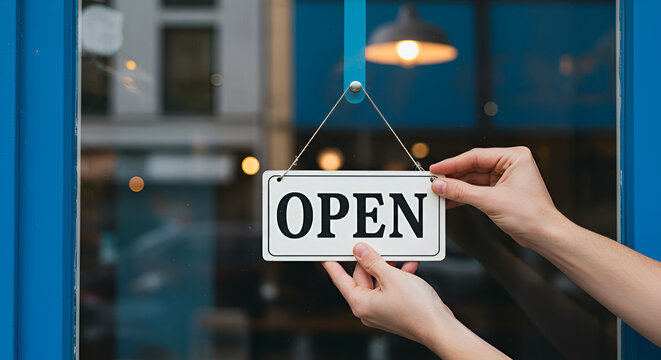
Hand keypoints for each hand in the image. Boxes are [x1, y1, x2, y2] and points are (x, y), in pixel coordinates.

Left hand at [322, 242, 508, 358]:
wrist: (439, 327)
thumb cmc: (416, 309)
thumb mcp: (391, 277)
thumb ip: (373, 261)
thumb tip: (359, 251)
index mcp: (361, 303)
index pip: (340, 280)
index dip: (332, 265)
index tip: (324, 255)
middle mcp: (368, 309)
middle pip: (362, 277)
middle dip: (373, 260)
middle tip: (377, 245)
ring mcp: (381, 310)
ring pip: (379, 280)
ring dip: (389, 267)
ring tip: (399, 255)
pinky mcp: (395, 309)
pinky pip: (391, 287)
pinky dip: (399, 276)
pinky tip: (409, 265)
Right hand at [430, 147, 565, 248]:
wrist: (545, 236)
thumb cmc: (532, 216)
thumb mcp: (491, 201)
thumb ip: (462, 192)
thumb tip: (440, 185)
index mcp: (514, 157)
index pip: (476, 156)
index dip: (453, 163)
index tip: (436, 169)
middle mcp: (510, 164)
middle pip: (473, 166)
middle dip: (453, 176)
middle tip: (434, 181)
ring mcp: (506, 178)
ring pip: (473, 179)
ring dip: (457, 187)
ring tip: (440, 192)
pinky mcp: (501, 191)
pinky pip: (477, 189)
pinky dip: (464, 195)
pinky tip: (451, 200)